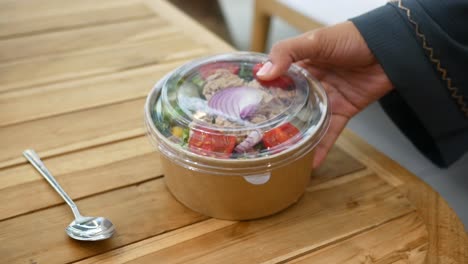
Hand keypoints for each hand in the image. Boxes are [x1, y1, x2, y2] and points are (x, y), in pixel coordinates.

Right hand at [256, 21, 392, 167]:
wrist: (390, 48)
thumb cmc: (352, 38)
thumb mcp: (315, 41)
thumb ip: (287, 53)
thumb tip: (263, 74)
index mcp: (300, 64)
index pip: (275, 80)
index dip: (261, 93)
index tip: (243, 110)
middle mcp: (310, 83)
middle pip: (289, 105)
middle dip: (275, 120)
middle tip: (257, 138)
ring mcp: (326, 98)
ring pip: (308, 122)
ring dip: (296, 138)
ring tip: (279, 155)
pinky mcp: (343, 110)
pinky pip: (330, 132)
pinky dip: (322, 148)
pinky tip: (312, 163)